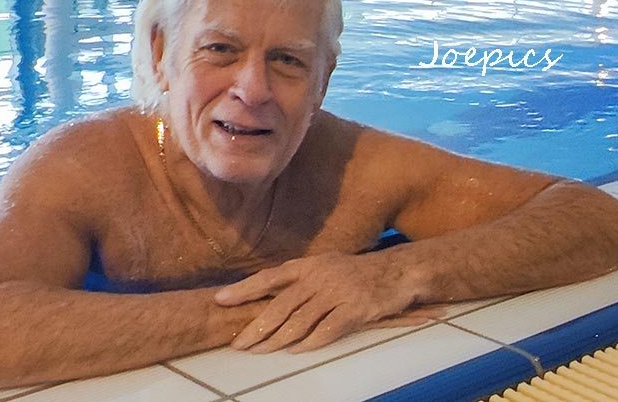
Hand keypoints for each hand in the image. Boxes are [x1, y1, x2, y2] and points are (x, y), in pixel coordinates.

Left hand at [214, 251, 426, 353]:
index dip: (244, 288)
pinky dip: (310, 342)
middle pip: (280, 305)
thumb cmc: (356, 272)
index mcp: (308, 265)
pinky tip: (296, 351)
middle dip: (256, 327)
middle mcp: (319, 276)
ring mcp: (337, 292)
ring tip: (260, 352)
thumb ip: (299, 280)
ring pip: (300, 320)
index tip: (220, 300)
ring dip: (277, 339)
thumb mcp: (325, 266)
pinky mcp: (355, 309)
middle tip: (238, 344)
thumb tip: (267, 296)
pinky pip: (327, 330)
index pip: (270, 278)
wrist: (397, 271)